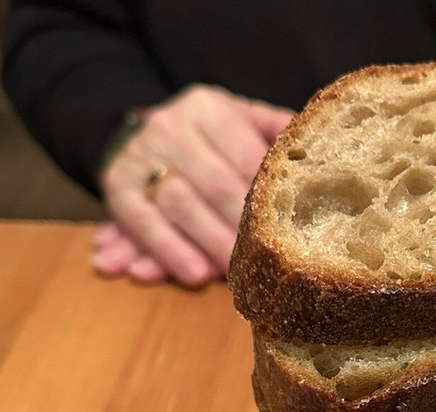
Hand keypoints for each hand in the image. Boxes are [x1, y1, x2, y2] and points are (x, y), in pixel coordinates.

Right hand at [97, 84, 293, 286]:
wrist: (147, 127)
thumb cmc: (215, 136)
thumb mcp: (246, 121)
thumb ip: (279, 135)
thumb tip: (320, 153)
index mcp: (210, 110)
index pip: (247, 158)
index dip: (268, 200)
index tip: (291, 234)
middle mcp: (171, 127)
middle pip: (214, 185)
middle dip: (240, 229)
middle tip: (263, 266)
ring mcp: (140, 156)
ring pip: (176, 206)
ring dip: (203, 245)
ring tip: (224, 278)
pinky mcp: (115, 185)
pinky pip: (138, 223)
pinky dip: (161, 251)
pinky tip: (180, 276)